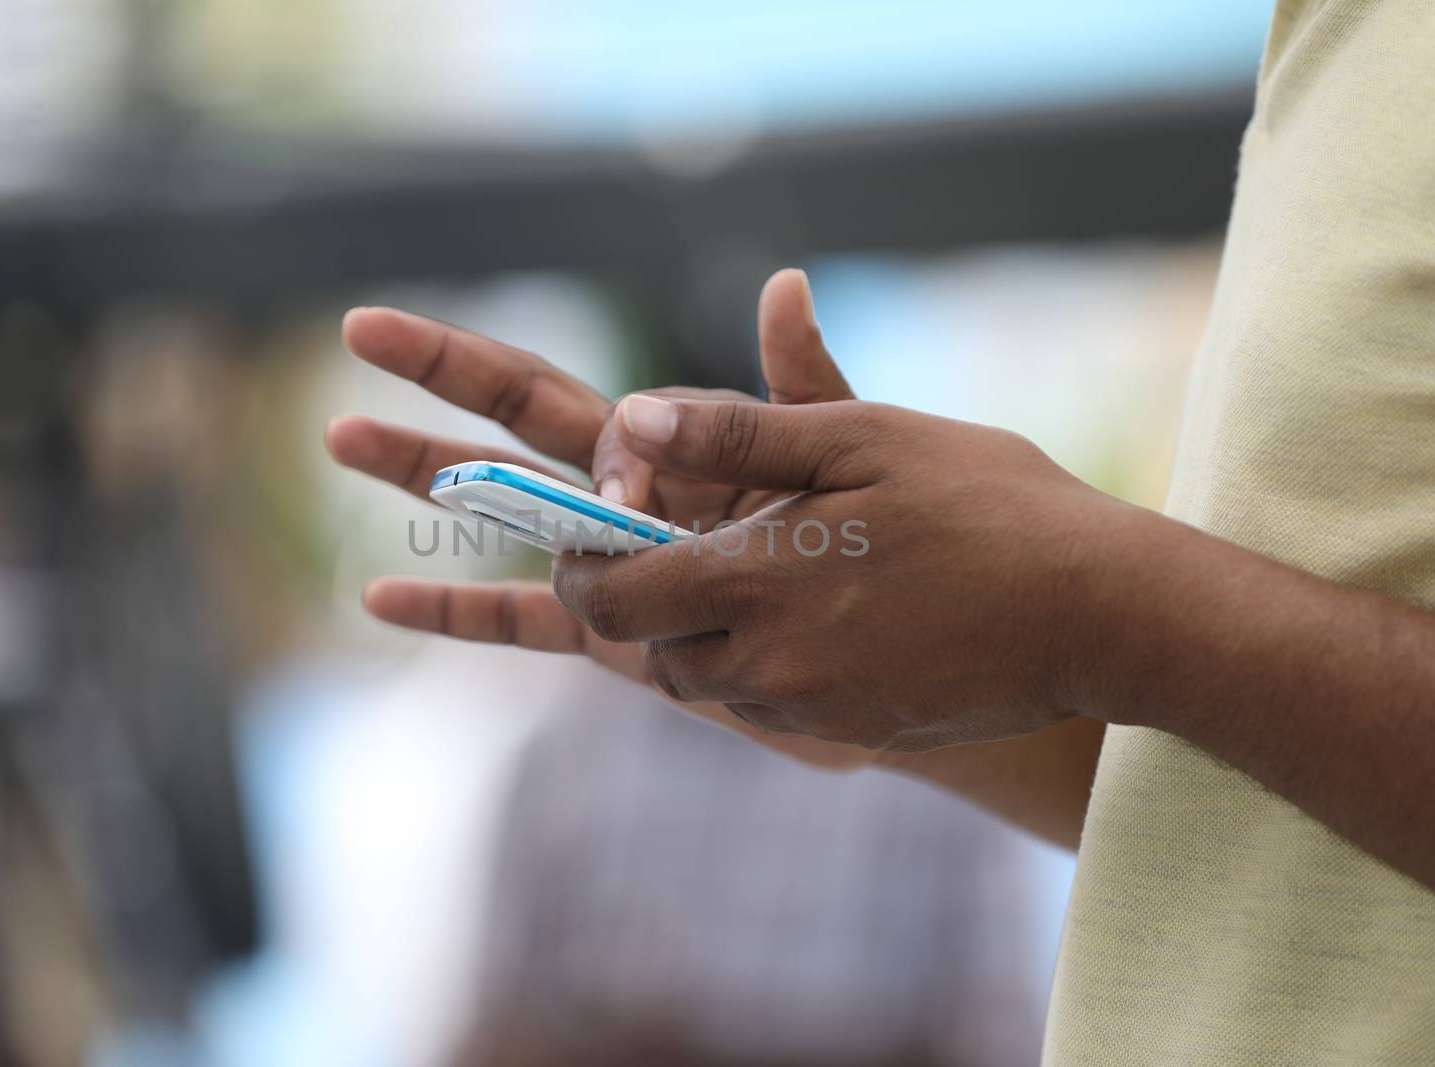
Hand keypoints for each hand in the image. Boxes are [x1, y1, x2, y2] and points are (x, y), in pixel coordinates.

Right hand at [327, 270, 877, 767]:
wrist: (878, 659)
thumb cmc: (865, 553)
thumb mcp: (838, 460)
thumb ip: (801, 386)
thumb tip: (782, 285)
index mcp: (673, 445)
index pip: (591, 410)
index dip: (600, 449)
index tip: (630, 505)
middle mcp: (624, 494)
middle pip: (514, 422)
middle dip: (441, 376)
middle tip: (361, 325)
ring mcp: (607, 563)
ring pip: (498, 510)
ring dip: (423, 475)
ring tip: (342, 434)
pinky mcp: (609, 635)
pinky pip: (518, 620)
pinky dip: (454, 609)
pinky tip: (381, 595)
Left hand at [551, 392, 1112, 751]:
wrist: (1104, 611)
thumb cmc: (990, 505)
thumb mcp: (862, 436)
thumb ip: (737, 432)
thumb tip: (632, 418)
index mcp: (756, 581)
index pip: (612, 598)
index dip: (581, 567)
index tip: (594, 532)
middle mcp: (770, 663)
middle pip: (651, 651)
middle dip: (645, 600)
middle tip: (682, 542)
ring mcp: (814, 710)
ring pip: (708, 685)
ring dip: (704, 634)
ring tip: (759, 570)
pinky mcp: (855, 734)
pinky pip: (769, 707)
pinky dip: (763, 664)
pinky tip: (820, 611)